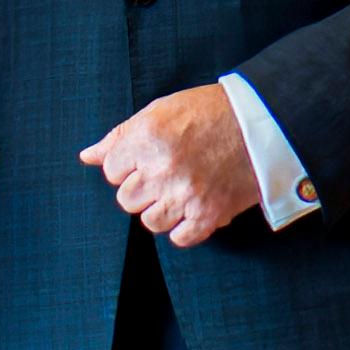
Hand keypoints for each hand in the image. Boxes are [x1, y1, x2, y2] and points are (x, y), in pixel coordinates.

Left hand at [83, 84, 259, 246]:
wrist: (262, 123)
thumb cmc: (209, 112)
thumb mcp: (159, 112)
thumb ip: (119, 136)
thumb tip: (87, 155)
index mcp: (146, 139)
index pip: (111, 170)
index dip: (128, 165)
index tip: (148, 158)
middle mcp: (162, 169)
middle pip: (127, 199)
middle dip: (143, 188)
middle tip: (168, 173)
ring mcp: (185, 195)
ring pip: (150, 221)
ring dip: (163, 209)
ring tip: (181, 190)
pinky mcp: (209, 214)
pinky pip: (179, 238)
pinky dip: (186, 227)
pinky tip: (194, 207)